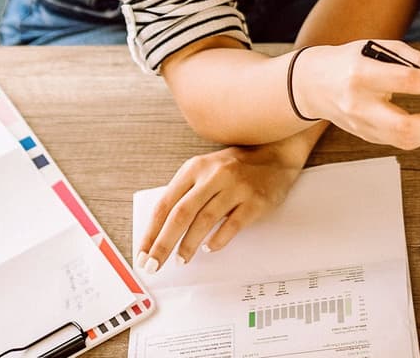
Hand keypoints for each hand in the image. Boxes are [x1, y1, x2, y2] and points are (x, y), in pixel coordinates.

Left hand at [136, 141, 305, 272]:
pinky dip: (218, 240)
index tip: (142, 253)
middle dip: (163, 244)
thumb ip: (187, 193)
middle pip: (180, 214)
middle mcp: (214, 175)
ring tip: (180, 261)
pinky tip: (208, 248)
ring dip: (188, 245)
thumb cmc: (237, 167)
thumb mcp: (206, 170)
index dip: (151, 232)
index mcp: (195, 168)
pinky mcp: (255, 200)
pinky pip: (232, 225)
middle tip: (153, 265)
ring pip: (204, 220)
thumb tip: (161, 231)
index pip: (165, 204)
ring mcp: (236, 187)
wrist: (277, 154)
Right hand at [289, 40, 419, 148]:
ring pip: (406, 141)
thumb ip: (417, 59)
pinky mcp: (365, 138)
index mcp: (362, 74)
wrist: (311, 85)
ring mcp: (360, 126)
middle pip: (406, 128)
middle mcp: (359, 105)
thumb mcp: (381, 48)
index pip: (408, 83)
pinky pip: (401, 142)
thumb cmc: (351, 60)